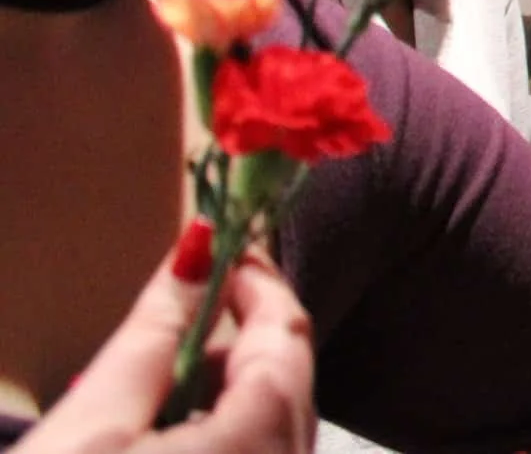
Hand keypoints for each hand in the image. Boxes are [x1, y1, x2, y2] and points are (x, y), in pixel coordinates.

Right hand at [24, 236, 313, 453]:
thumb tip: (200, 244)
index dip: (256, 281)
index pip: (287, 333)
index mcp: (261, 440)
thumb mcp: (96, 422)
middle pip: (285, 380)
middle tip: (178, 315)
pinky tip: (161, 436)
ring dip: (222, 392)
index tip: (222, 246)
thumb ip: (159, 330)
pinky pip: (257, 453)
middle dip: (234, 341)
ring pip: (271, 422)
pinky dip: (220, 432)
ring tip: (152, 390)